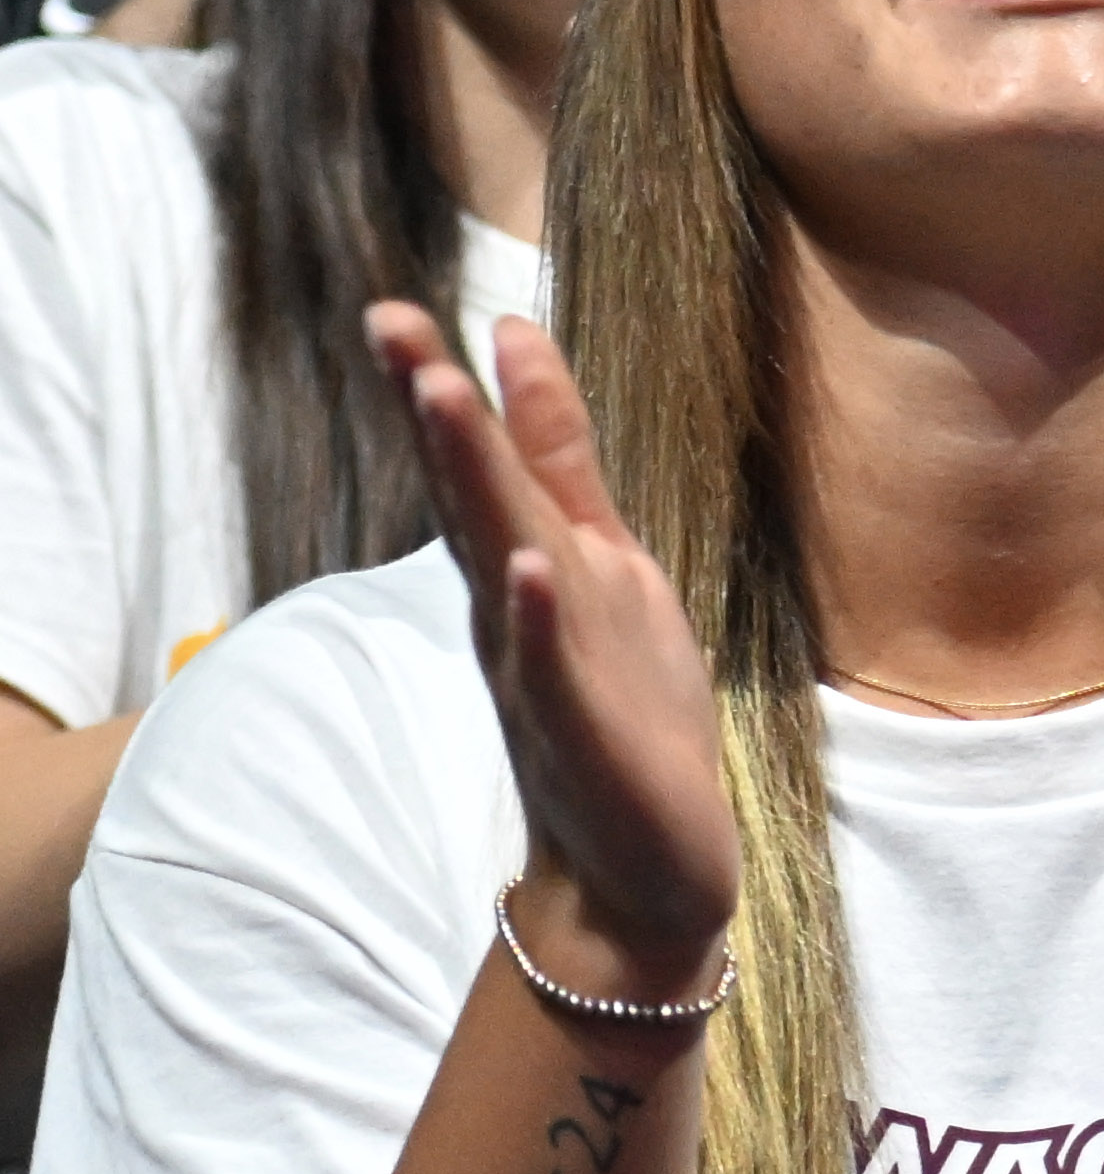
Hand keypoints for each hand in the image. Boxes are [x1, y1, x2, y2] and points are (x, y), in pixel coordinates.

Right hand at [376, 303, 730, 995]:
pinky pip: (549, 665)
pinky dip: (535, 617)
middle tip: (393, 322)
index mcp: (542, 568)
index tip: (432, 305)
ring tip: (442, 399)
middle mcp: (526, 608)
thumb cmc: (624, 709)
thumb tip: (520, 355)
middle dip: (439, 408)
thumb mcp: (606, 569)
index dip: (474, 383)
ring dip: (473, 481)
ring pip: (500, 559)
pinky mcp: (579, 728)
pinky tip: (526, 569)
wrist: (640, 869)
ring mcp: (544, 666)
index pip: (498, 462)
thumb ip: (564, 470)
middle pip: (475, 493)